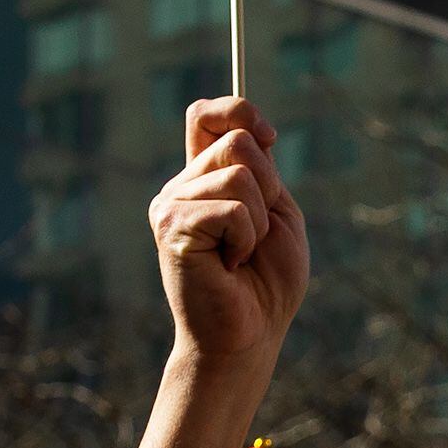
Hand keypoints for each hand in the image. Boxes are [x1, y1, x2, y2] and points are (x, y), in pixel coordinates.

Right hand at [145, 98, 310, 376]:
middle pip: (237, 140)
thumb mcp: (276, 212)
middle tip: (255, 234)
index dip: (239, 111)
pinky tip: (230, 265)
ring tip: (242, 254)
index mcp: (204, 178)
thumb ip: (262, 168)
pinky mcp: (172, 228)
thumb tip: (253, 128)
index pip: (206, 114)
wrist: (251, 336)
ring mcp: (171, 205)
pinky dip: (247, 238)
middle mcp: (181, 186)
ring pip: (239, 173)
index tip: (269, 138)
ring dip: (259, 220)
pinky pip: (234, 208)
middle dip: (269, 186)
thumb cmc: (267, 282)